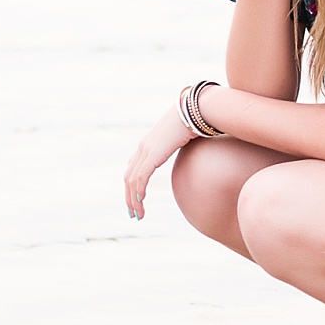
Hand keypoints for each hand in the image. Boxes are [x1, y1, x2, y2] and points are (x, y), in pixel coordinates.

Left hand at [125, 103, 196, 219]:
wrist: (196, 110)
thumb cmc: (195, 121)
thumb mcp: (185, 138)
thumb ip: (182, 147)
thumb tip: (195, 154)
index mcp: (149, 144)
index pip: (134, 169)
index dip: (132, 186)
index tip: (137, 201)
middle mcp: (143, 147)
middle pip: (129, 177)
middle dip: (129, 197)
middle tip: (134, 214)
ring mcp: (146, 150)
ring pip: (132, 180)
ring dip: (133, 200)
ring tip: (138, 215)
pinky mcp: (152, 154)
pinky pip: (141, 177)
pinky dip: (138, 190)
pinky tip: (140, 201)